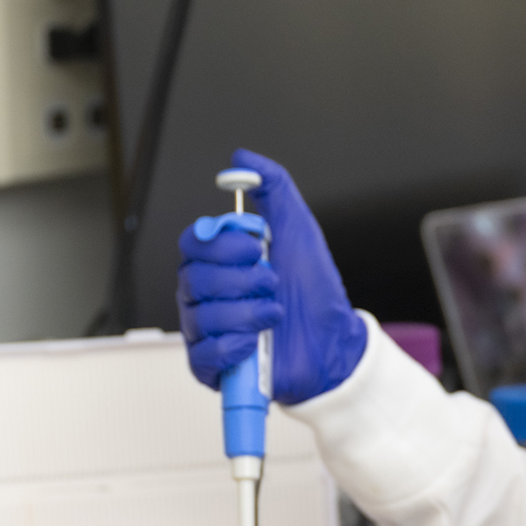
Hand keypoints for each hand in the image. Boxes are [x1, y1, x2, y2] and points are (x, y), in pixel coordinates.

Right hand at [176, 149, 368, 403]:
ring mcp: (206, 331)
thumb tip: (242, 159)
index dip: (222, 246)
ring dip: (246, 313)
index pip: (192, 243)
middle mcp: (205, 294)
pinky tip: (256, 342)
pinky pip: (203, 354)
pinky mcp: (213, 366)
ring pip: (200, 316)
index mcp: (218, 261)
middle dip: (241, 280)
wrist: (333, 338)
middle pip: (193, 279)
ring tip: (275, 313)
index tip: (257, 247)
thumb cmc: (313, 287)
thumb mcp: (297, 227)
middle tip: (274, 282)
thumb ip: (272, 187)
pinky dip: (234, 346)